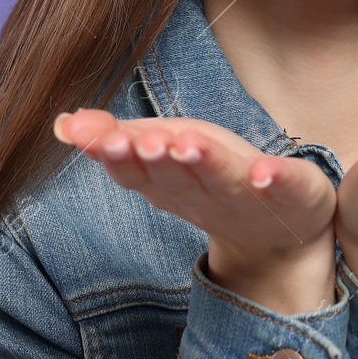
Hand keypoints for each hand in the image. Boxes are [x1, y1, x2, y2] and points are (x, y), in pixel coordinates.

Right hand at [53, 110, 337, 312]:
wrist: (280, 236)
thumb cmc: (213, 181)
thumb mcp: (163, 153)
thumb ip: (115, 138)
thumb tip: (62, 123)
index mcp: (170, 185)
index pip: (138, 172)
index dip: (118, 157)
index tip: (98, 139)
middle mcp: (205, 195)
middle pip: (177, 178)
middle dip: (155, 160)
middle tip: (136, 142)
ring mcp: (250, 197)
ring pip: (224, 180)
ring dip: (205, 164)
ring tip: (187, 145)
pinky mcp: (294, 194)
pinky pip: (285, 188)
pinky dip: (275, 180)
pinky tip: (266, 171)